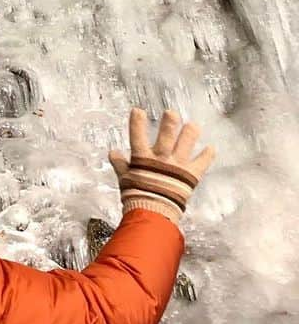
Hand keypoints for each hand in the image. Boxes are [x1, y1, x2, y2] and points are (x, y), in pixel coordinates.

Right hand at [109, 108, 214, 223]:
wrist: (153, 213)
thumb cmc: (136, 195)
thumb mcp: (124, 178)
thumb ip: (120, 164)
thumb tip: (112, 152)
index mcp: (143, 159)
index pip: (137, 136)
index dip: (137, 123)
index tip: (137, 110)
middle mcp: (161, 159)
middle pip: (166, 137)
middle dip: (169, 124)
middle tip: (172, 113)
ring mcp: (177, 167)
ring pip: (185, 145)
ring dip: (190, 134)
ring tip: (193, 125)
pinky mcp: (190, 176)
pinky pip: (201, 164)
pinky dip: (207, 156)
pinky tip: (211, 148)